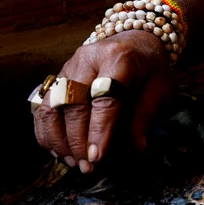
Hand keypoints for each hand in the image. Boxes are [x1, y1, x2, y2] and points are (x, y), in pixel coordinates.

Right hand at [30, 31, 172, 172]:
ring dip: (56, 137)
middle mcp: (88, 59)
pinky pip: (43, 104)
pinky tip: (55, 149)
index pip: (104, 98)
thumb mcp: (160, 86)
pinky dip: (45, 129)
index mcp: (118, 58)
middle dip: (76, 140)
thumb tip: (137, 149)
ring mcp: (69, 66)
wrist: (135, 37)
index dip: (98, 130)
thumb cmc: (149, 65)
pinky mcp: (59, 75)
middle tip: (85, 167)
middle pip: (72, 103)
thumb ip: (146, 115)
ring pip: (51, 104)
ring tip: (70, 162)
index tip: (96, 157)